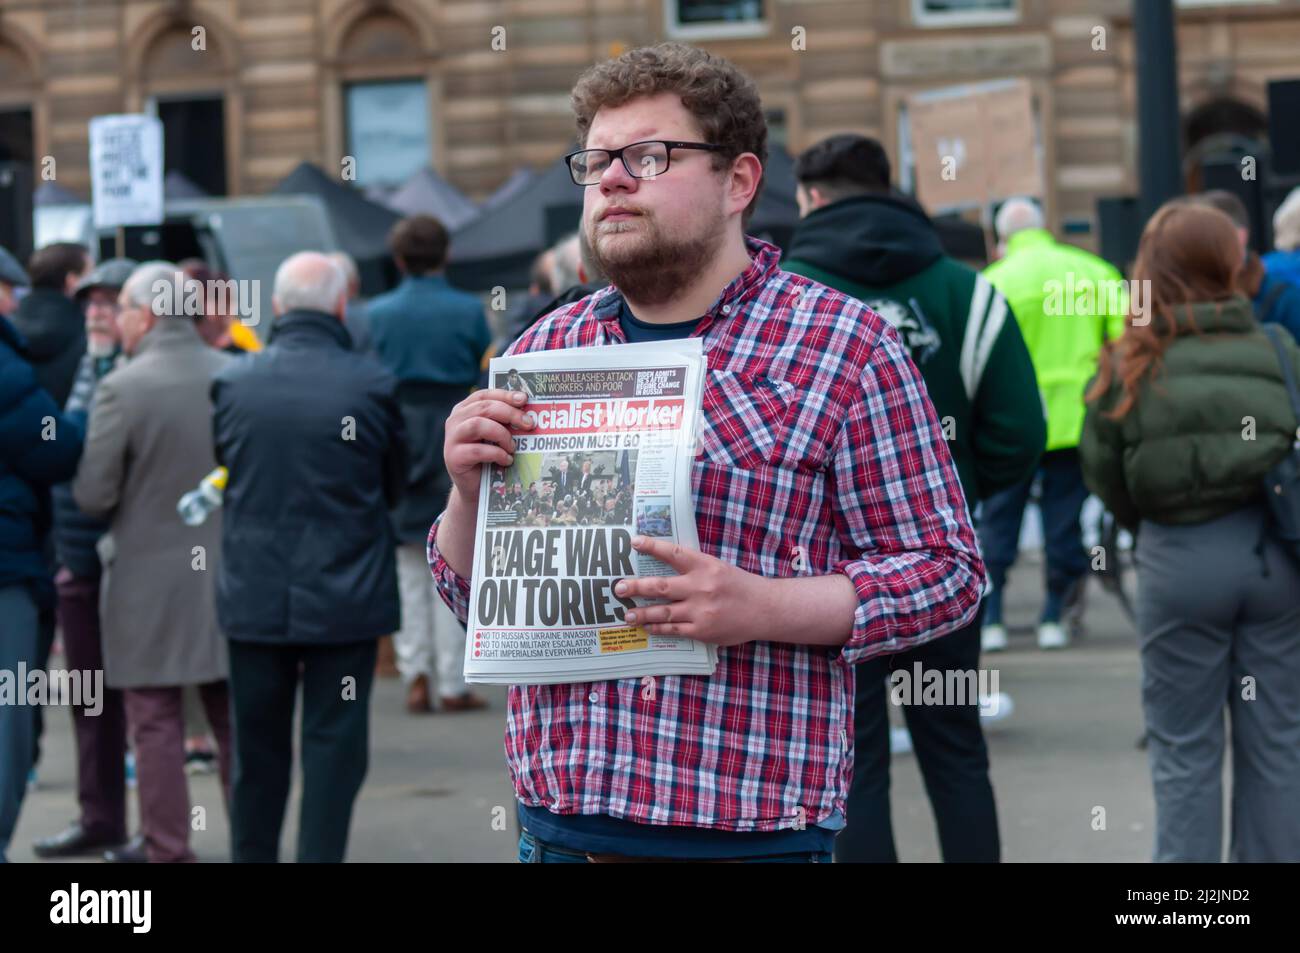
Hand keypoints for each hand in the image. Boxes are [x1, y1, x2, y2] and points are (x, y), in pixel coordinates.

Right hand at [443, 388, 533, 506]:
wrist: (475, 486)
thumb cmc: (489, 457)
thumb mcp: (497, 435)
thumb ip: (505, 421)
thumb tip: (529, 412)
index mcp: (465, 410)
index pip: (485, 395)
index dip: (504, 395)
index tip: (524, 400)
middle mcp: (456, 421)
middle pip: (483, 407)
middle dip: (509, 413)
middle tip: (528, 424)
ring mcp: (452, 438)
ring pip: (477, 425)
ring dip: (501, 434)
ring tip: (513, 446)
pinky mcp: (453, 457)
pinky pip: (476, 451)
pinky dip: (496, 454)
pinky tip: (507, 460)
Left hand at [613, 536, 763, 645]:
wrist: (764, 609)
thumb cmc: (738, 585)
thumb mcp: (717, 567)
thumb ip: (693, 567)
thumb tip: (664, 564)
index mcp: (705, 565)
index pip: (673, 553)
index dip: (652, 546)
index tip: (634, 541)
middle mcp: (700, 586)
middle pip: (660, 586)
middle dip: (636, 587)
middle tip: (618, 588)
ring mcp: (701, 610)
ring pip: (663, 612)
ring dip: (642, 613)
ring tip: (627, 614)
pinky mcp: (702, 630)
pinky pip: (674, 629)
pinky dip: (658, 628)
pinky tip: (647, 627)